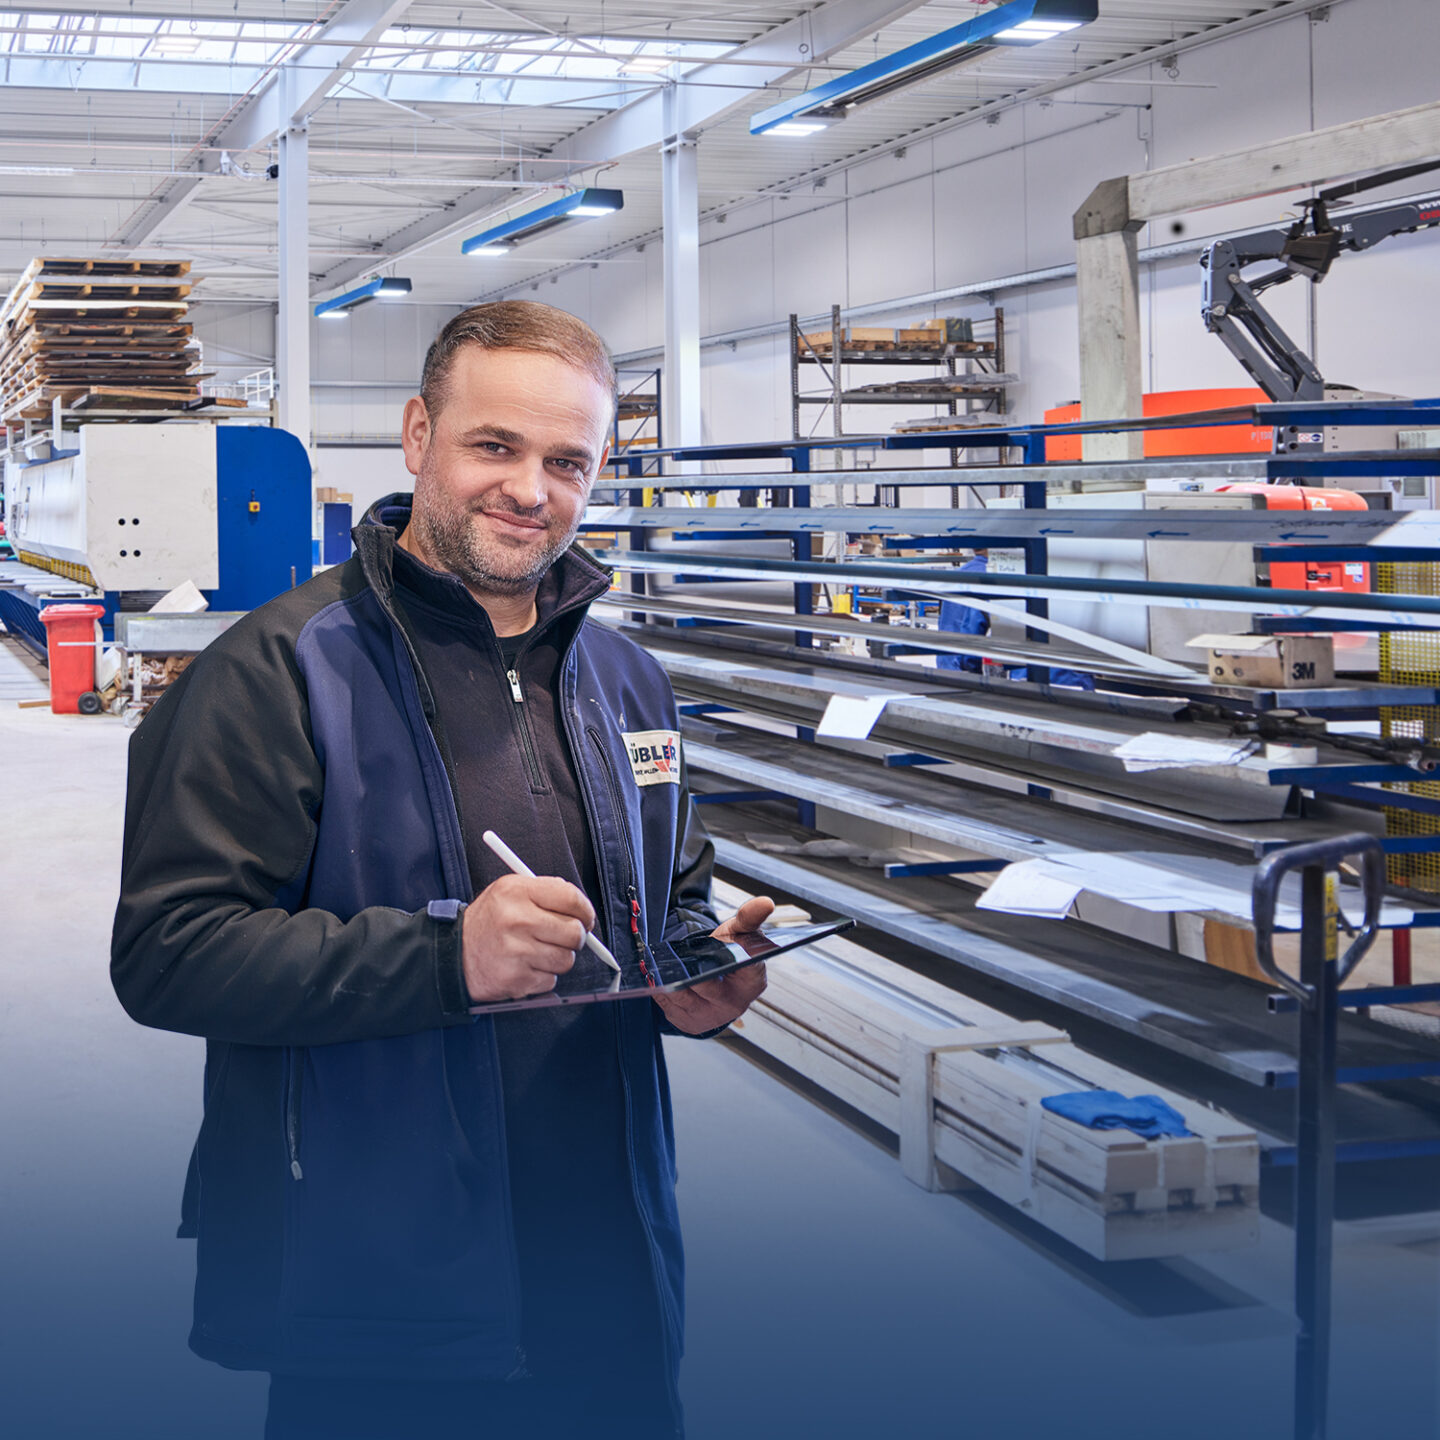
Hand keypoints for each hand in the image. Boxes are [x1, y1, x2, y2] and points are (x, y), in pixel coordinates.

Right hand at [462, 874, 595, 1001]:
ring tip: (537, 951)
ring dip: (558, 958)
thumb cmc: (489, 921)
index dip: (585, 910)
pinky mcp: (516, 979)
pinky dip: (543, 976)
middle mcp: (517, 920)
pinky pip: (551, 980)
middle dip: (574, 937)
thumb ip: (545, 892)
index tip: (585, 918)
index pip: (571, 898)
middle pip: (574, 932)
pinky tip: (525, 966)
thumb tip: (582, 908)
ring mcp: (516, 952)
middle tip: (563, 937)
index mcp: (517, 891)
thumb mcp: (509, 891)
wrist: (454, 954)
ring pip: (567, 960)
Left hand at [652, 896, 774, 1034]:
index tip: (725, 949)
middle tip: (681, 963)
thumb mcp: (739, 934)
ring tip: (662, 969)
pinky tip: (658, 982)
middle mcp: (735, 1003)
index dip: (734, 959)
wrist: (714, 982)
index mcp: (753, 981)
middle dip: (692, 975)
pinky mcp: (691, 1024)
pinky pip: (670, 1007)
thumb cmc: (729, 956)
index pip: (747, 968)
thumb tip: (766, 903)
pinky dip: (662, 993)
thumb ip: (749, 917)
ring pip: (685, 998)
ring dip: (670, 983)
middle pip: (709, 987)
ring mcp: (713, 1016)